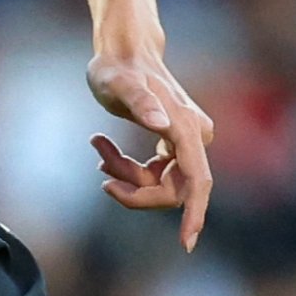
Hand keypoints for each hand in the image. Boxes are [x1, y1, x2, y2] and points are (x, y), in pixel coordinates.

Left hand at [87, 47, 214, 251]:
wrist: (123, 51)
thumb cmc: (116, 67)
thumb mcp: (117, 83)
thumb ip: (139, 100)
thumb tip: (162, 124)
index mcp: (186, 128)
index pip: (197, 181)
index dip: (193, 214)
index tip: (186, 244)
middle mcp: (194, 136)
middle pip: (172, 189)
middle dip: (135, 189)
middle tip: (100, 167)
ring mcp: (186, 141)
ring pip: (159, 182)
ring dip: (125, 175)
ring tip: (98, 146)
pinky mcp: (174, 143)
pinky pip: (154, 173)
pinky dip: (126, 168)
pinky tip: (102, 146)